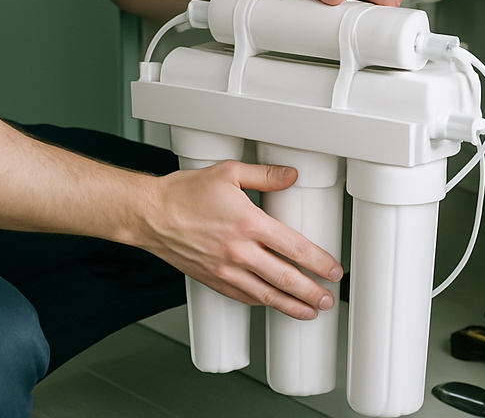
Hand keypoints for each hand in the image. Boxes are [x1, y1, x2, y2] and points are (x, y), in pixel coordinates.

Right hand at [142, 161, 342, 319]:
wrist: (151, 214)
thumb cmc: (184, 193)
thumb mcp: (228, 172)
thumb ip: (264, 175)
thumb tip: (290, 175)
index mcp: (249, 223)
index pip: (295, 248)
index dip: (319, 262)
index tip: (333, 270)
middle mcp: (240, 251)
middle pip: (286, 278)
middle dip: (312, 292)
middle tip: (328, 299)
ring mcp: (226, 270)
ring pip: (267, 295)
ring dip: (291, 305)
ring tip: (309, 312)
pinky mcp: (212, 279)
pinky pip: (243, 297)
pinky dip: (261, 303)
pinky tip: (271, 303)